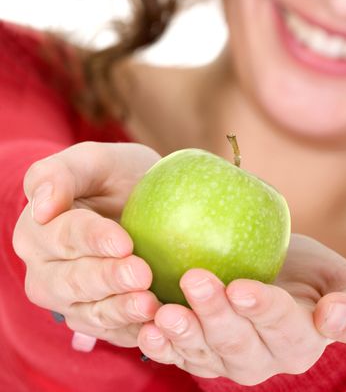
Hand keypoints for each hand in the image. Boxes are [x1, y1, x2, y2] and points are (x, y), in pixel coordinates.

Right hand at [13, 142, 161, 348]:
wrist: (139, 204)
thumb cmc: (116, 177)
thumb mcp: (94, 161)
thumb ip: (61, 173)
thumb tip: (41, 206)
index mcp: (39, 231)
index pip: (64, 236)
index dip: (93, 240)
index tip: (123, 242)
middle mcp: (47, 272)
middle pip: (73, 281)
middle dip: (108, 279)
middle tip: (142, 274)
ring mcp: (71, 301)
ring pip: (90, 313)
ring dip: (121, 311)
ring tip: (151, 305)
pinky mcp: (97, 319)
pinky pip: (112, 333)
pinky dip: (133, 332)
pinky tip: (158, 327)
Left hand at [137, 235, 345, 385]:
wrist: (276, 274)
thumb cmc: (310, 272)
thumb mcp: (345, 280)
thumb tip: (333, 318)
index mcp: (300, 340)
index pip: (283, 327)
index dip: (263, 310)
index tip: (241, 287)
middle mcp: (264, 359)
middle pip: (238, 342)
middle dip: (216, 315)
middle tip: (195, 280)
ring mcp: (228, 360)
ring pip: (206, 353)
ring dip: (184, 334)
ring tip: (163, 314)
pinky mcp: (201, 354)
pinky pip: (182, 355)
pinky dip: (163, 345)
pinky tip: (147, 329)